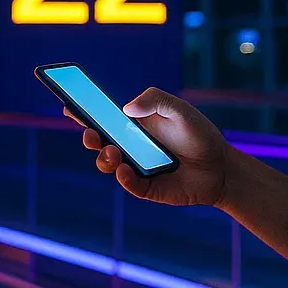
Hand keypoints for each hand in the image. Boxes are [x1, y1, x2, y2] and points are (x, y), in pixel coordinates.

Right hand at [65, 88, 230, 207]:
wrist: (220, 166)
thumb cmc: (198, 134)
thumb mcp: (180, 110)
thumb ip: (155, 100)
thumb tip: (125, 108)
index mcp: (132, 123)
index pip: (101, 116)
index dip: (82, 111)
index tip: (67, 103)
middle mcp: (129, 145)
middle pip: (98, 141)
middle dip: (89, 136)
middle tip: (91, 133)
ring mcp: (135, 166)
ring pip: (108, 163)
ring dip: (105, 158)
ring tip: (113, 152)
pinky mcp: (146, 187)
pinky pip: (128, 184)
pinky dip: (123, 177)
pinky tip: (125, 170)